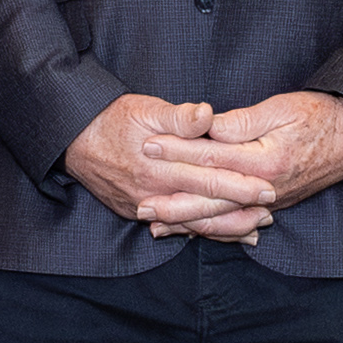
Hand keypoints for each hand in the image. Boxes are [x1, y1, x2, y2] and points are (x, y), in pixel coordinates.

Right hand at [64, 92, 254, 231]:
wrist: (71, 139)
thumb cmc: (111, 119)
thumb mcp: (144, 109)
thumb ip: (178, 116)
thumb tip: (206, 115)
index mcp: (160, 165)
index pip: (209, 177)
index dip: (240, 183)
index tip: (268, 186)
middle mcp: (154, 191)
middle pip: (205, 207)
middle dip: (240, 213)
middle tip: (271, 215)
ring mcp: (144, 206)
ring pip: (191, 224)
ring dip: (224, 228)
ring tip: (254, 231)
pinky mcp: (137, 213)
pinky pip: (173, 228)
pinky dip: (198, 232)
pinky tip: (217, 234)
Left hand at [138, 90, 342, 241]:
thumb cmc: (323, 116)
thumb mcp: (283, 108)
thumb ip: (242, 121)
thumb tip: (207, 125)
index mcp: (265, 161)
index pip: (211, 158)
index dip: (177, 151)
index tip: (148, 145)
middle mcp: (267, 189)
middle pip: (211, 201)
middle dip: (173, 203)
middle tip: (140, 205)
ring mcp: (272, 201)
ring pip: (223, 219)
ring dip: (188, 223)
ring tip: (157, 225)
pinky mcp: (275, 204)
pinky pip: (239, 224)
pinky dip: (214, 230)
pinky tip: (194, 233)